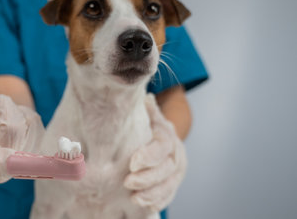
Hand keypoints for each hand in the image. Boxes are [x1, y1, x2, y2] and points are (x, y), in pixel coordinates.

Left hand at [123, 94, 187, 212]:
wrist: (158, 138)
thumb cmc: (144, 126)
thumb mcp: (144, 115)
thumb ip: (145, 111)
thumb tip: (146, 98)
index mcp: (167, 136)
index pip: (163, 146)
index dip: (149, 156)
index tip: (132, 163)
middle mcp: (176, 154)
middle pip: (167, 168)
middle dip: (147, 178)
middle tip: (128, 182)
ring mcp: (176, 171)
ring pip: (169, 184)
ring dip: (152, 193)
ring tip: (135, 199)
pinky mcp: (173, 183)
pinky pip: (169, 195)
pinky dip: (157, 202)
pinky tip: (144, 206)